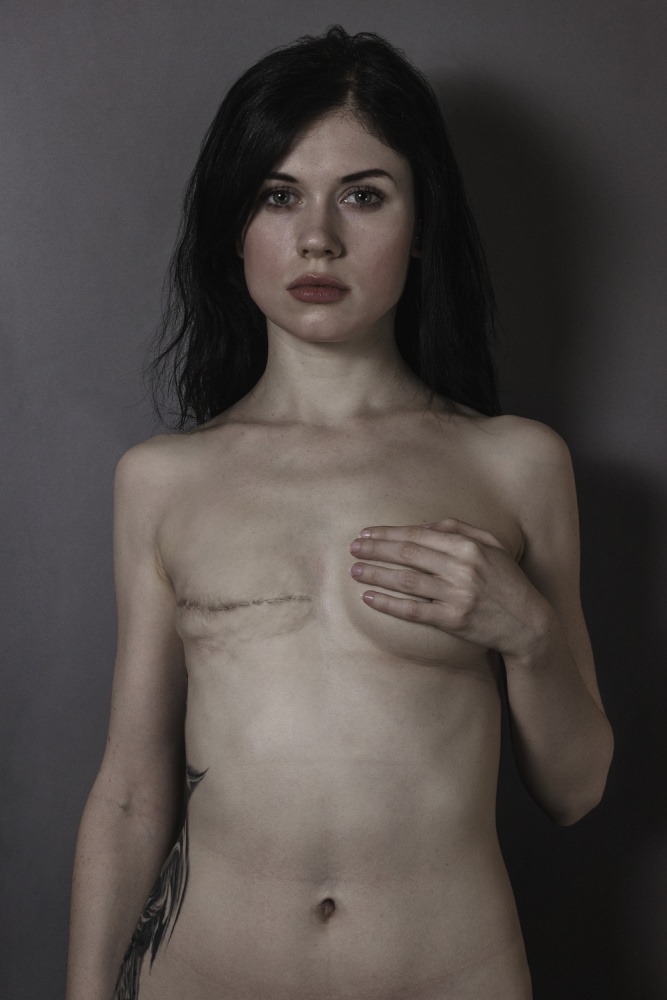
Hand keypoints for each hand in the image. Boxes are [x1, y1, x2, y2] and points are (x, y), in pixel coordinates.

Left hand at [349, 518, 549, 657]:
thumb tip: (425, 525)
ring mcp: (457, 595)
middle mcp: (462, 568)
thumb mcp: (492, 546)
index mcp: (469, 546)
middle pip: (408, 554)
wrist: (528, 624)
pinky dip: (388, 604)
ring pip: (406, 581)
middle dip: (376, 549)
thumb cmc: (507, 581)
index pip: (419, 535)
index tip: (366, 533)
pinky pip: (413, 611)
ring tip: (355, 572)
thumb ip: (460, 530)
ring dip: (376, 574)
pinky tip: (370, 598)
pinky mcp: (453, 620)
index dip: (389, 533)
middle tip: (353, 549)